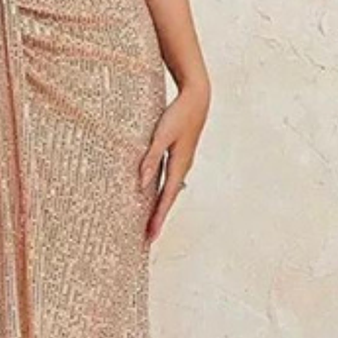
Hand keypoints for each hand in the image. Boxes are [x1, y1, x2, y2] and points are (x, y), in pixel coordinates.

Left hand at [138, 80, 208, 242]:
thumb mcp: (161, 135)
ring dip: (160, 208)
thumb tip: (141, 183)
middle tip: (148, 239)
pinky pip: (169, 181)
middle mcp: (182, 168)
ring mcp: (182, 163)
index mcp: (178, 165)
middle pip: (168, 200)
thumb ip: (149, 158)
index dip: (157, 218)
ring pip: (169, 192)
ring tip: (151, 224)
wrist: (197, 99)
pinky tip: (156, 197)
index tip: (150, 236)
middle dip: (158, 219)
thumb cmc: (178, 115)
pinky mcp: (179, 157)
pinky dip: (162, 194)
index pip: (165, 199)